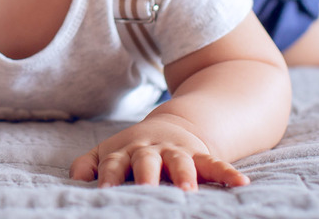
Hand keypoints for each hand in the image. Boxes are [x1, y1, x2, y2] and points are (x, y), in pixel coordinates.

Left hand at [69, 115, 248, 190]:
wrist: (170, 127)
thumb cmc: (133, 151)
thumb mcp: (109, 153)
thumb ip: (89, 164)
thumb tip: (76, 178)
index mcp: (125, 153)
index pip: (113, 165)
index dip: (108, 177)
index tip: (103, 192)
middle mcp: (150, 151)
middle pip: (146, 161)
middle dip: (146, 176)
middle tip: (146, 191)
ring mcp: (176, 152)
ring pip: (180, 162)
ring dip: (184, 175)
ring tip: (189, 191)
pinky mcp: (199, 155)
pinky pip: (215, 163)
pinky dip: (228, 172)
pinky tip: (241, 183)